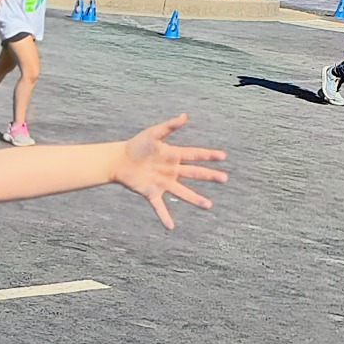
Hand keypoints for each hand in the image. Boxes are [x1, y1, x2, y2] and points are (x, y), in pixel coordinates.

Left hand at [113, 114, 226, 229]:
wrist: (119, 160)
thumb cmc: (136, 145)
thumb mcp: (153, 134)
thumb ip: (169, 126)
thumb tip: (185, 116)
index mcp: (174, 155)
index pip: (195, 155)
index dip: (209, 155)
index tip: (223, 156)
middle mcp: (172, 170)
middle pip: (195, 173)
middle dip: (210, 176)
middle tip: (224, 179)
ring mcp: (163, 183)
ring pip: (183, 193)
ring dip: (195, 199)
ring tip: (208, 206)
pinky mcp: (152, 193)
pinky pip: (160, 207)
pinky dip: (165, 217)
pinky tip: (171, 227)